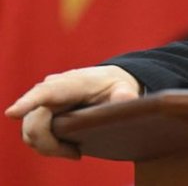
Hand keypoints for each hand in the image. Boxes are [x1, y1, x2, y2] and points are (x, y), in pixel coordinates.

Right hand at [4, 65, 140, 157]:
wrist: (105, 82)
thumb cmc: (114, 85)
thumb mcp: (125, 88)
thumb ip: (125, 94)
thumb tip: (125, 99)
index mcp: (72, 83)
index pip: (46, 92)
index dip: (29, 102)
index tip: (12, 113)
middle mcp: (51, 90)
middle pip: (35, 122)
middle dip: (50, 144)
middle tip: (76, 155)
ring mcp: (42, 101)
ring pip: (30, 132)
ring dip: (49, 147)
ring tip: (74, 152)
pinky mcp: (39, 112)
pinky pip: (32, 134)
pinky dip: (46, 145)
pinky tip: (68, 147)